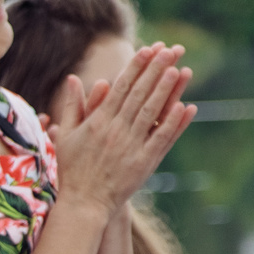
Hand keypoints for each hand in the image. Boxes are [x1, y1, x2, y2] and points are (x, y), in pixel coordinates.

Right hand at [48, 43, 194, 210]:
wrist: (84, 203)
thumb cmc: (73, 169)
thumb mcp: (67, 135)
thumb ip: (73, 105)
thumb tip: (74, 78)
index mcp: (98, 122)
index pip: (121, 87)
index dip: (136, 67)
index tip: (148, 50)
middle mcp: (116, 131)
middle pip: (139, 94)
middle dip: (155, 71)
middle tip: (170, 51)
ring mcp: (131, 147)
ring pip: (152, 113)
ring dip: (166, 90)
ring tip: (179, 70)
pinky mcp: (144, 163)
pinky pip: (162, 139)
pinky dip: (174, 123)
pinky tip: (186, 107)